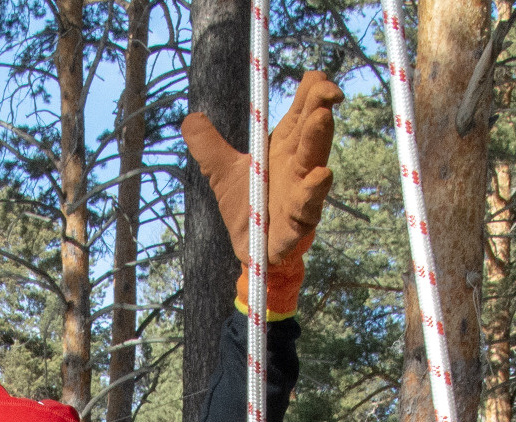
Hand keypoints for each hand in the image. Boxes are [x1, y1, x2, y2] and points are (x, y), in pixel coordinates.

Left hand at [180, 71, 342, 315]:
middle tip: (327, 91)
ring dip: (319, 139)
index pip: (302, 112)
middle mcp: (297, 166)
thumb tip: (189, 119)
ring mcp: (301, 192)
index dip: (311, 92)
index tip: (315, 76)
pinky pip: (309, 205)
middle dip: (320, 108)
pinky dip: (314, 190)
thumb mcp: (222, 173)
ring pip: (314, 161)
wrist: (249, 251)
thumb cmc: (246, 209)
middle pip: (312, 130)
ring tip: (323, 117)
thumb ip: (208, 147)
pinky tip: (320, 174)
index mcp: (284, 148)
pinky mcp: (299, 223)